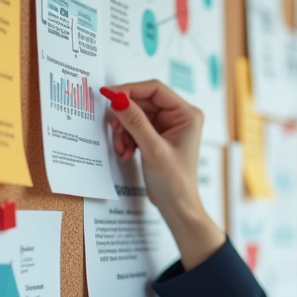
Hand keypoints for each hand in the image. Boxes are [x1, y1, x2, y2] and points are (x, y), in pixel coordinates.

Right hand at [101, 81, 224, 268]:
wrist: (176, 206)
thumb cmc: (175, 182)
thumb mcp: (153, 149)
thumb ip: (134, 121)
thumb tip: (117, 99)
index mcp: (187, 114)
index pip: (155, 89)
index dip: (130, 89)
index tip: (108, 94)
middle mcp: (179, 117)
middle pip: (143, 102)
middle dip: (125, 117)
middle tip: (114, 130)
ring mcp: (168, 127)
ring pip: (136, 116)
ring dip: (124, 131)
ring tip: (122, 149)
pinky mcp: (157, 137)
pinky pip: (135, 128)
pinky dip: (127, 139)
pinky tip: (126, 153)